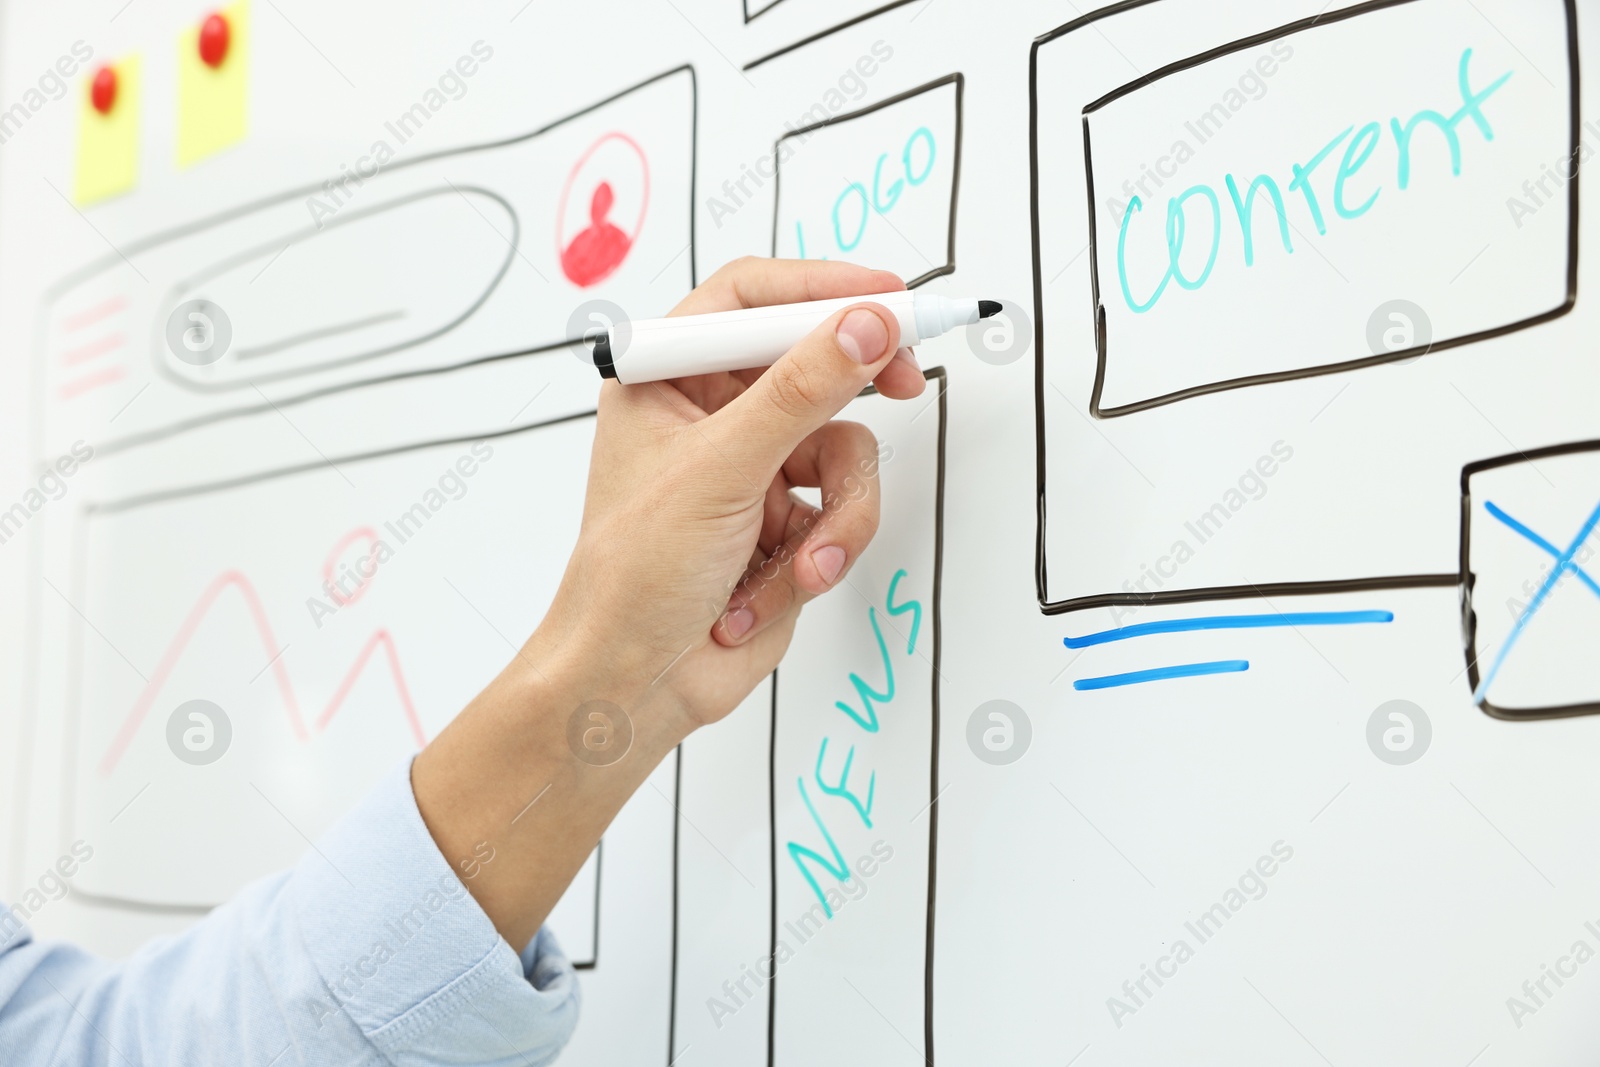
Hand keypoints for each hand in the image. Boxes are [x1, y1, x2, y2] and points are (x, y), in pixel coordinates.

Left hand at [537, 256, 924, 732]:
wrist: (635, 685)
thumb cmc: (633, 578)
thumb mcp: (721, 469)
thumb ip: (800, 391)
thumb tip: (866, 325)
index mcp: (666, 378)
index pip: (750, 298)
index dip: (822, 288)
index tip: (888, 298)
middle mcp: (710, 415)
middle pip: (812, 361)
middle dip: (857, 389)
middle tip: (909, 377)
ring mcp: (751, 470)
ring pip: (844, 448)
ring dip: (836, 514)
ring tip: (806, 563)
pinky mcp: (785, 524)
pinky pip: (842, 509)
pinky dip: (822, 554)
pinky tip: (771, 594)